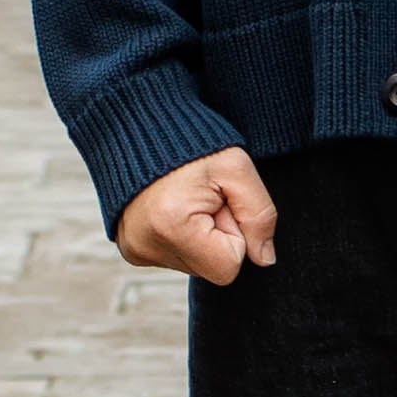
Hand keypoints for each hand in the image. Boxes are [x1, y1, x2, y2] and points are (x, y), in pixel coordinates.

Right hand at [117, 145, 278, 283]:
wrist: (145, 128)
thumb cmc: (193, 144)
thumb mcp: (237, 168)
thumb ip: (260, 216)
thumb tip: (265, 259)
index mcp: (171, 227)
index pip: (228, 267)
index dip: (233, 234)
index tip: (218, 202)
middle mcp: (145, 245)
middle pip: (210, 268)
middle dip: (215, 236)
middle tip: (203, 198)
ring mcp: (135, 250)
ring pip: (194, 264)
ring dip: (199, 235)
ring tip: (187, 199)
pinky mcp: (131, 249)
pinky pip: (175, 257)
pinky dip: (182, 236)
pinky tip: (174, 208)